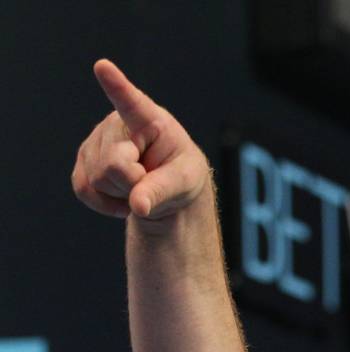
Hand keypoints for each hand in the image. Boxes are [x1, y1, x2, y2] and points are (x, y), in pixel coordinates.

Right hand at [71, 59, 208, 220]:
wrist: (167, 189)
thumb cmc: (181, 176)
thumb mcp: (184, 183)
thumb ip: (162, 190)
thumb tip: (138, 205)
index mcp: (149, 119)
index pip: (131, 102)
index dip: (116, 85)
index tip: (103, 66)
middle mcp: (117, 123)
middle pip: (113, 165)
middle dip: (133, 183)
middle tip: (150, 179)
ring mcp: (96, 141)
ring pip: (97, 179)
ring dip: (121, 193)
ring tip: (139, 183)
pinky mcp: (83, 160)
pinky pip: (84, 189)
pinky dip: (104, 203)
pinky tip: (122, 196)